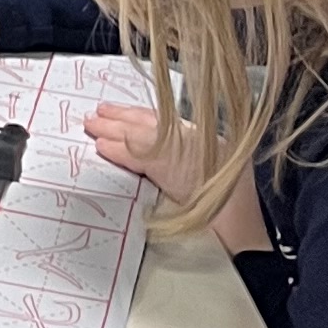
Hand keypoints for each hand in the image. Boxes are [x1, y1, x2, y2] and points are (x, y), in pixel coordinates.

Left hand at [83, 101, 271, 249]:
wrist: (235, 216)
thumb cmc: (232, 196)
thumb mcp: (219, 159)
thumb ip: (193, 148)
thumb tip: (170, 146)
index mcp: (203, 134)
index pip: (163, 119)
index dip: (138, 114)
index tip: (120, 111)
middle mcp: (191, 136)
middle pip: (148, 122)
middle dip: (121, 117)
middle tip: (99, 113)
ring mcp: (179, 149)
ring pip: (138, 135)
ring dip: (112, 129)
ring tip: (92, 125)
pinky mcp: (167, 168)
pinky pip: (136, 155)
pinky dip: (118, 150)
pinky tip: (102, 147)